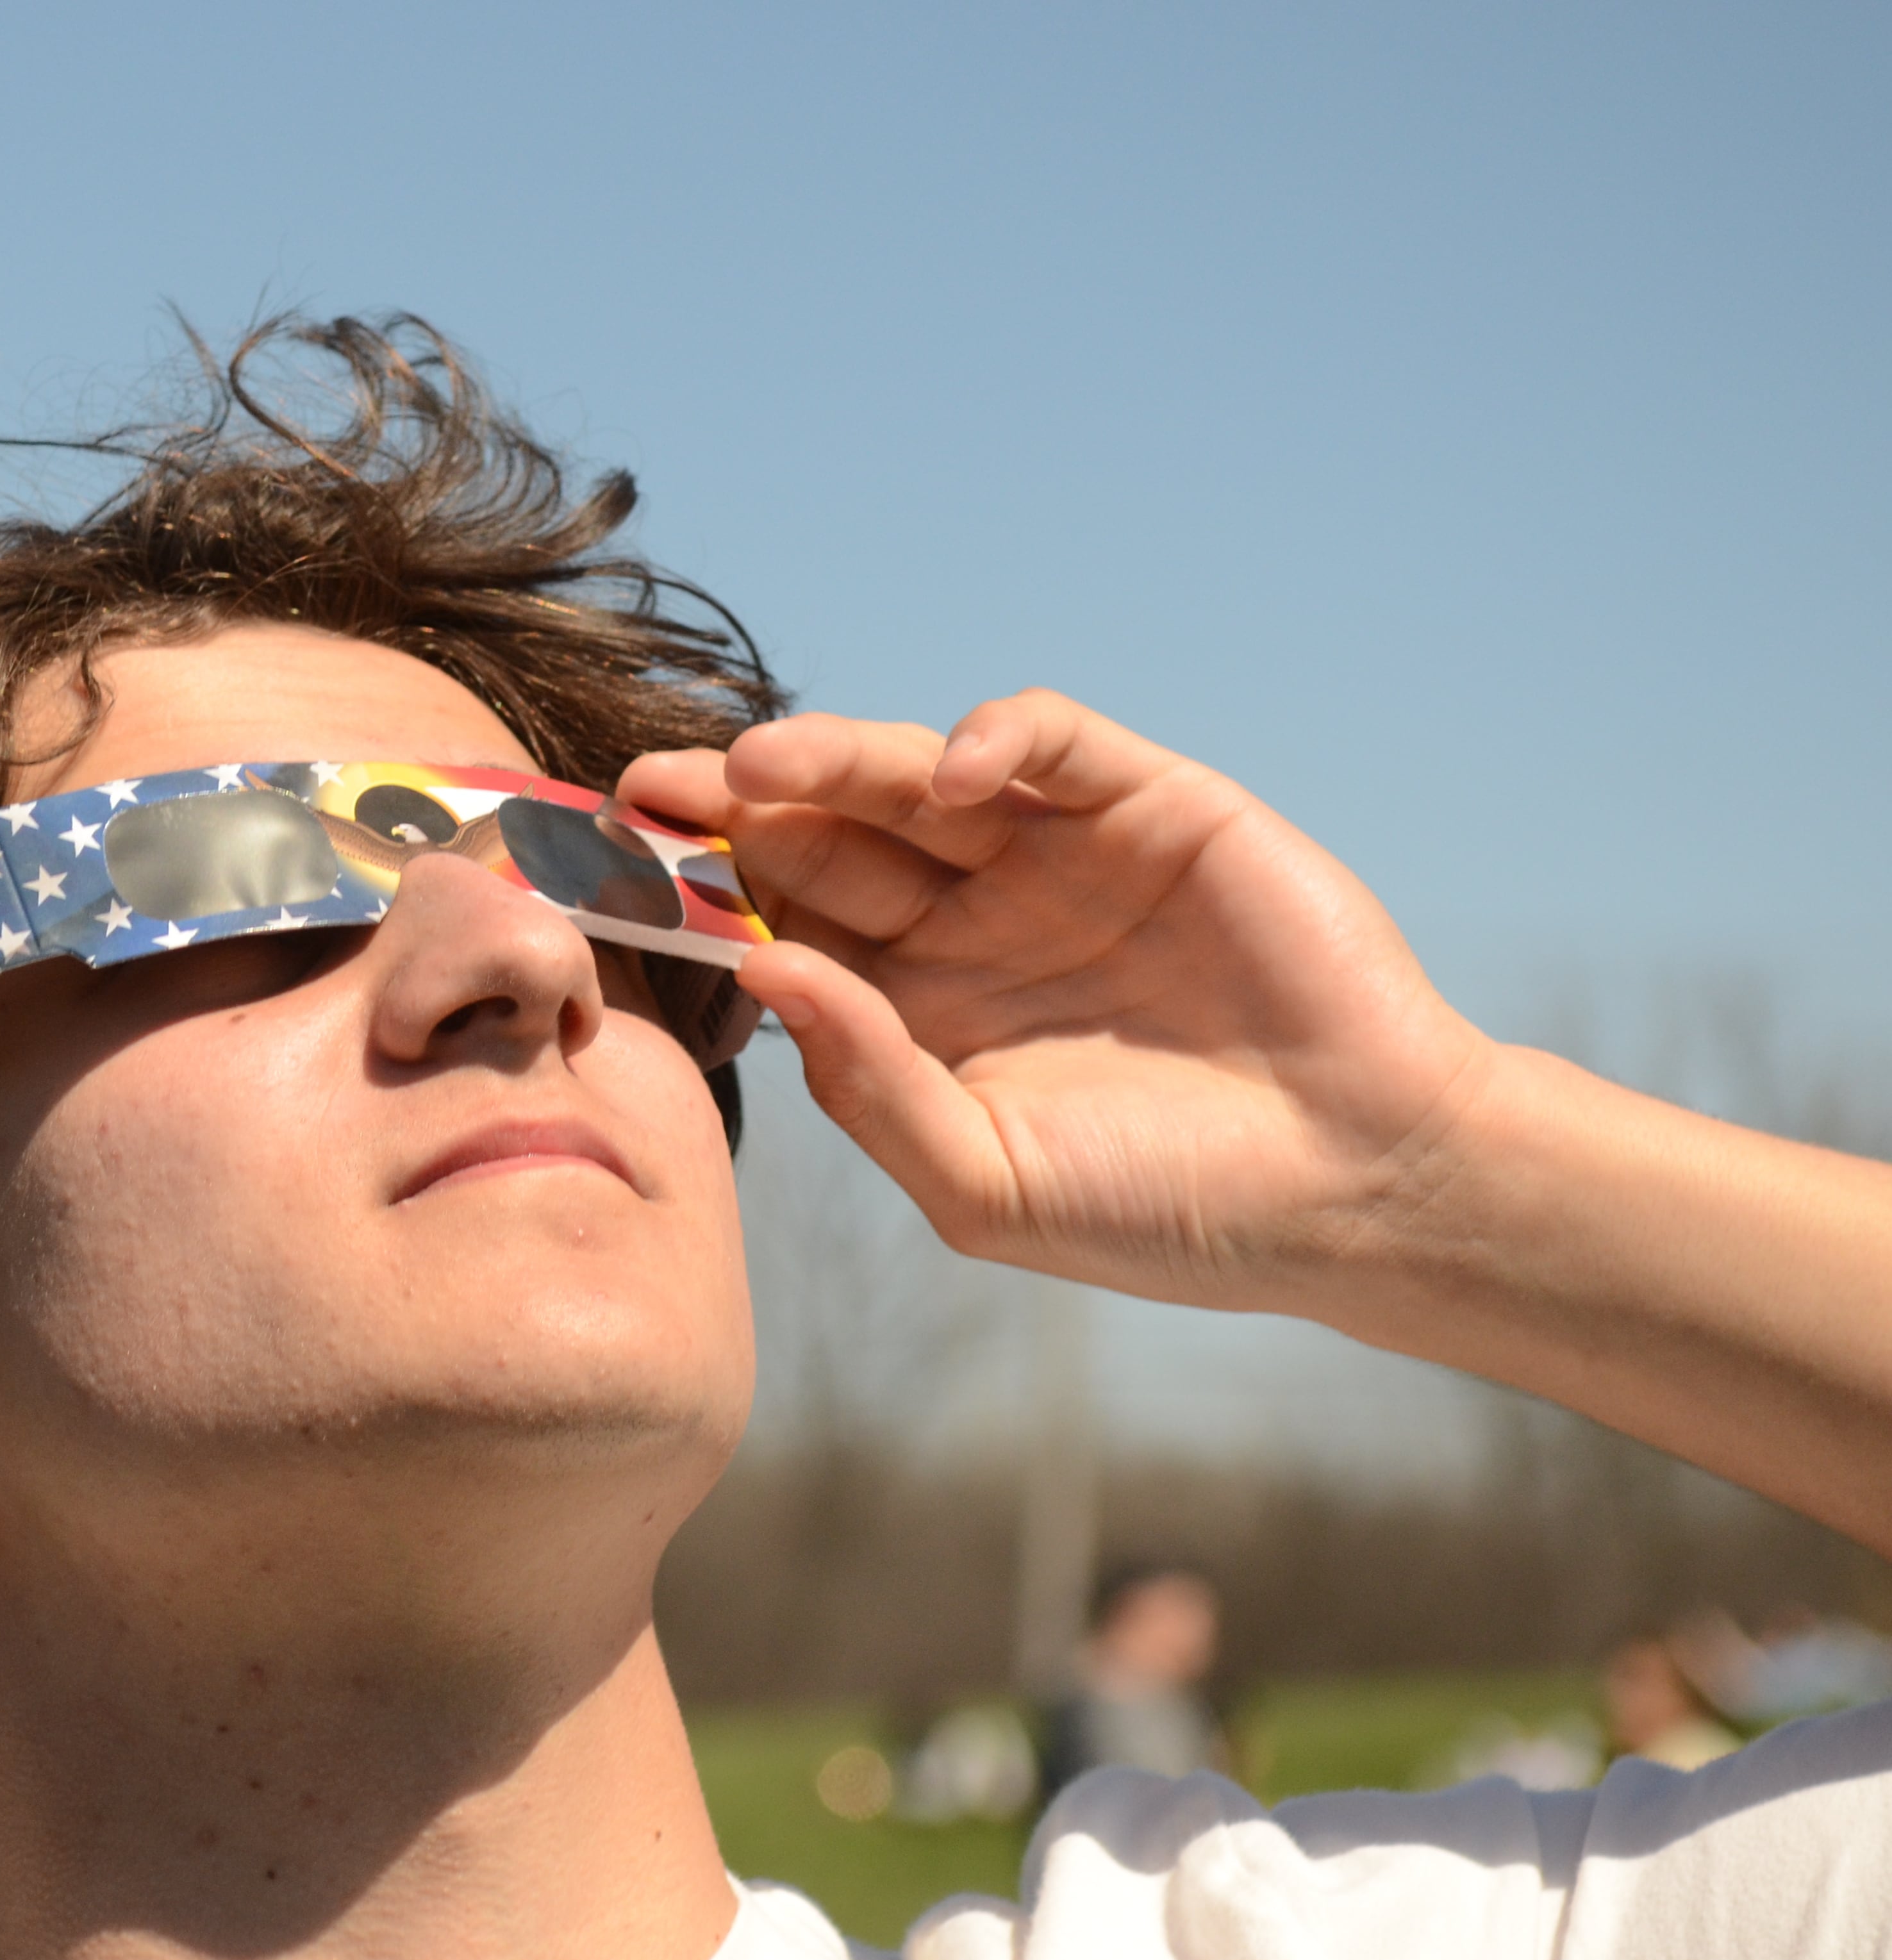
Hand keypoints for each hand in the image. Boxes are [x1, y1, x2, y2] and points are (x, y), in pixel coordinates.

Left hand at [622, 691, 1499, 1314]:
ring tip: (758, 765)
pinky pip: (1049, 746)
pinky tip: (947, 777)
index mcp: (913, 1009)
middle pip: (824, 841)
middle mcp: (969, 922)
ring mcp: (1053, 859)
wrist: (1352, 1184)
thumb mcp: (985, 1179)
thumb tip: (760, 976)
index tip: (617, 878)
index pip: (781, 928)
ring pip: (912, 779)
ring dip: (832, 761)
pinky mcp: (1149, 806)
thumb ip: (868, 1083)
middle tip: (648, 793)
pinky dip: (993, 739)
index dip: (701, 897)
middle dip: (733, 811)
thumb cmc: (1164, 1210)